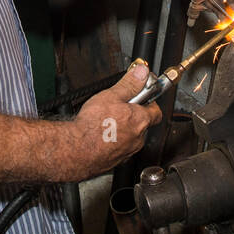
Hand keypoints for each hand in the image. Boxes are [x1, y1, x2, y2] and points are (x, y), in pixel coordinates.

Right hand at [60, 62, 162, 178]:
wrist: (77, 151)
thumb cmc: (92, 126)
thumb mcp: (111, 96)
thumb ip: (129, 84)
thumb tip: (142, 73)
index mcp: (141, 120)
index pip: (156, 110)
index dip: (149, 102)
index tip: (141, 97)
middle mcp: (138, 138)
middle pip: (143, 124)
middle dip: (134, 115)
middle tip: (120, 107)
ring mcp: (128, 151)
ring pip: (132, 137)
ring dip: (124, 129)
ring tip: (107, 121)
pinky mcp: (117, 161)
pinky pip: (121, 149)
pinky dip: (114, 142)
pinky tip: (101, 135)